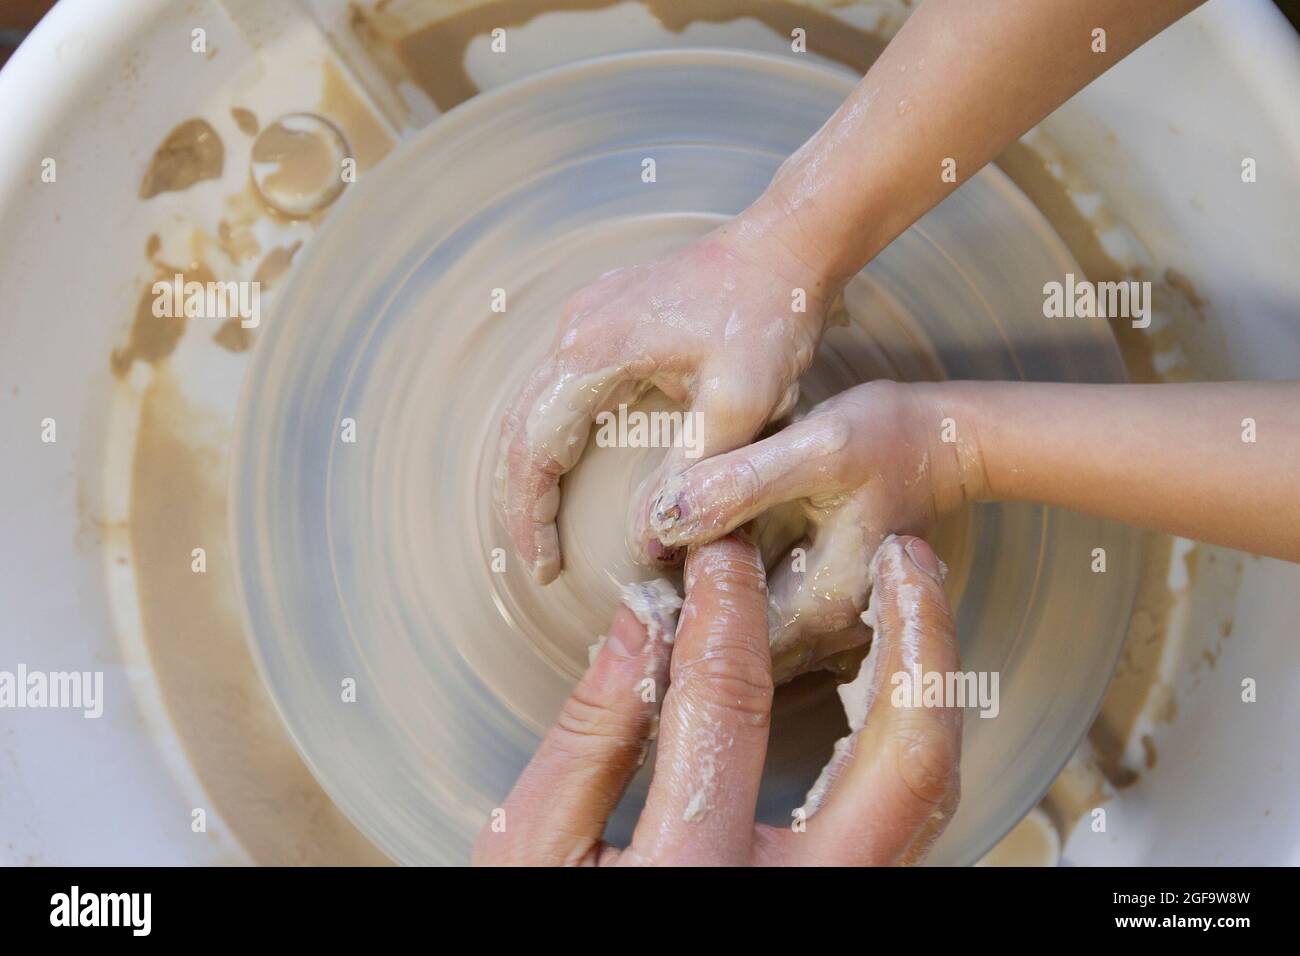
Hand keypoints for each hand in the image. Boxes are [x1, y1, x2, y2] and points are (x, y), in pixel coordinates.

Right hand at [473, 533, 961, 865]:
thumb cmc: (549, 939)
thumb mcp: (531, 858)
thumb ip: (585, 743)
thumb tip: (642, 628)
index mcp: (693, 873)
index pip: (728, 701)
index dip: (726, 606)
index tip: (724, 552)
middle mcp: (793, 898)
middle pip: (902, 756)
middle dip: (914, 637)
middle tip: (903, 556)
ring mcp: (836, 906)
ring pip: (927, 792)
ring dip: (929, 686)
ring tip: (913, 605)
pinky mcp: (846, 902)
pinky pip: (904, 820)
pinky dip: (904, 740)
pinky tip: (887, 688)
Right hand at [494, 205, 836, 583]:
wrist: (789, 245)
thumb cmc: (768, 314)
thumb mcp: (739, 406)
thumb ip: (691, 474)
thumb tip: (649, 541)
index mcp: (591, 350)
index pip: (533, 447)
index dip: (530, 514)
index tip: (544, 565)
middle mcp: (574, 330)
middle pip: (521, 428)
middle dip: (523, 499)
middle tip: (540, 558)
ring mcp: (586, 318)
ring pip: (536, 407)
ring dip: (537, 468)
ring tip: (546, 526)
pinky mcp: (607, 317)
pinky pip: (562, 386)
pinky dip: (558, 435)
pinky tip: (574, 468)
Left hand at [646, 380, 977, 679]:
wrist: (943, 442)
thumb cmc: (888, 438)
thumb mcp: (814, 446)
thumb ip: (740, 483)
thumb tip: (665, 520)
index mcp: (820, 602)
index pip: (719, 641)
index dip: (668, 617)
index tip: (636, 580)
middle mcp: (827, 633)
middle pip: (729, 652)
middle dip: (678, 625)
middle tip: (638, 587)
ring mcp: (828, 627)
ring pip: (743, 644)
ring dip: (699, 619)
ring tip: (664, 576)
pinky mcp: (822, 609)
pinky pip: (761, 624)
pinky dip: (727, 606)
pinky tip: (703, 570)